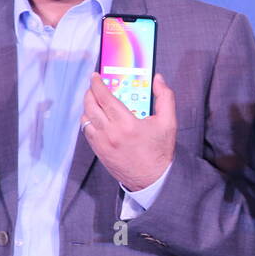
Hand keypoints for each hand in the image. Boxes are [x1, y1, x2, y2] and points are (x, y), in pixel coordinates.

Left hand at [83, 72, 176, 190]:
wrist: (153, 179)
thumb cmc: (160, 151)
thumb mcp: (168, 122)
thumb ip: (165, 97)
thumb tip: (158, 79)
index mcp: (126, 124)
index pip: (104, 98)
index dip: (97, 84)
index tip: (96, 76)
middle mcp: (110, 133)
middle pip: (90, 106)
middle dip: (90, 93)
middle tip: (94, 86)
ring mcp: (102, 144)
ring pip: (85, 119)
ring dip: (88, 107)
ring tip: (95, 101)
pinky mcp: (99, 152)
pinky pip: (87, 132)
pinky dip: (89, 121)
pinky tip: (97, 118)